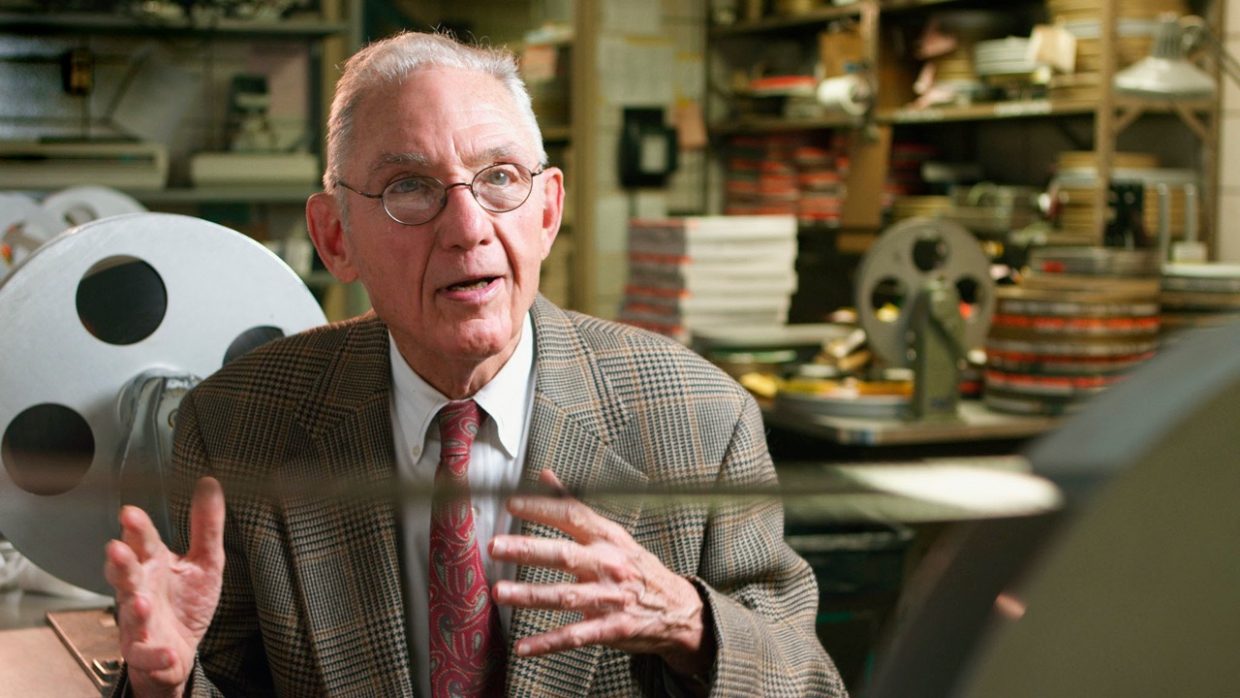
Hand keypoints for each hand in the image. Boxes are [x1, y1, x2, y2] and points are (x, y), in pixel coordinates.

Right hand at [104, 477, 225, 697]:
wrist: (179, 650)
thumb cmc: (185, 601)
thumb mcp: (205, 561)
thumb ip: (206, 526)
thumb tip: (209, 484)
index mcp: (153, 564)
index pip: (143, 542)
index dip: (136, 528)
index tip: (131, 513)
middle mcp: (139, 590)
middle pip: (126, 574)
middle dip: (121, 563)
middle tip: (118, 549)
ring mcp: (138, 622)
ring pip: (130, 613)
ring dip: (134, 608)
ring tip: (141, 601)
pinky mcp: (144, 652)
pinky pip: (146, 655)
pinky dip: (155, 655)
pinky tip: (167, 652)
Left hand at [489, 470, 713, 676]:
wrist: (678, 608)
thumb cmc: (637, 567)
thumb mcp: (612, 534)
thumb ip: (575, 507)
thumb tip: (544, 476)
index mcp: (608, 539)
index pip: (573, 517)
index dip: (542, 508)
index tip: (512, 503)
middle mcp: (609, 565)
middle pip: (565, 555)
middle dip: (528, 550)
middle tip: (496, 546)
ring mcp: (611, 598)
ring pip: (565, 596)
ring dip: (530, 595)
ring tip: (500, 592)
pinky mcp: (612, 628)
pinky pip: (575, 636)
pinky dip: (548, 643)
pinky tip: (523, 646)